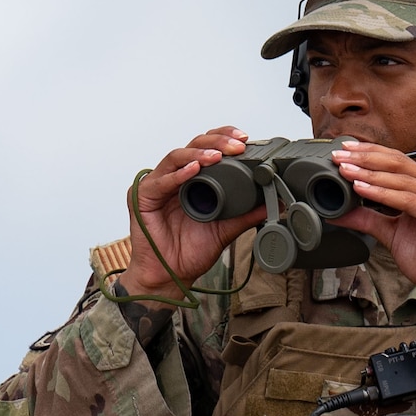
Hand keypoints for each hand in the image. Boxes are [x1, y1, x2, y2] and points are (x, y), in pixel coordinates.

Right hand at [122, 128, 265, 294]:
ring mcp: (157, 185)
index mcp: (192, 180)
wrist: (171, 276)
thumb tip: (274, 203)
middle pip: (193, 145)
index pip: (207, 147)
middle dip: (216, 142)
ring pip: (176, 157)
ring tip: (217, 156)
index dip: (223, 138)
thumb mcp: (226, 229)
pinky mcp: (141, 197)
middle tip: (236, 147)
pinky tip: (193, 171)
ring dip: (198, 153)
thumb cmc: (190, 252)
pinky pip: (160, 181)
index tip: (244, 141)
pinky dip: (178, 174)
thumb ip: (247, 213)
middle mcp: (173, 178)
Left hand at [331, 140, 415, 366]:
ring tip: (345, 171)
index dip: (371, 152)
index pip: (398, 161)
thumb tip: (338, 212)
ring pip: (401, 180)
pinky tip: (362, 189)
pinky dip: (382, 194)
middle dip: (366, 157)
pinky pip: (407, 200)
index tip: (345, 150)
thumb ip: (368, 220)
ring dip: (369, 173)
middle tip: (339, 156)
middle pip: (398, 164)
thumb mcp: (392, 234)